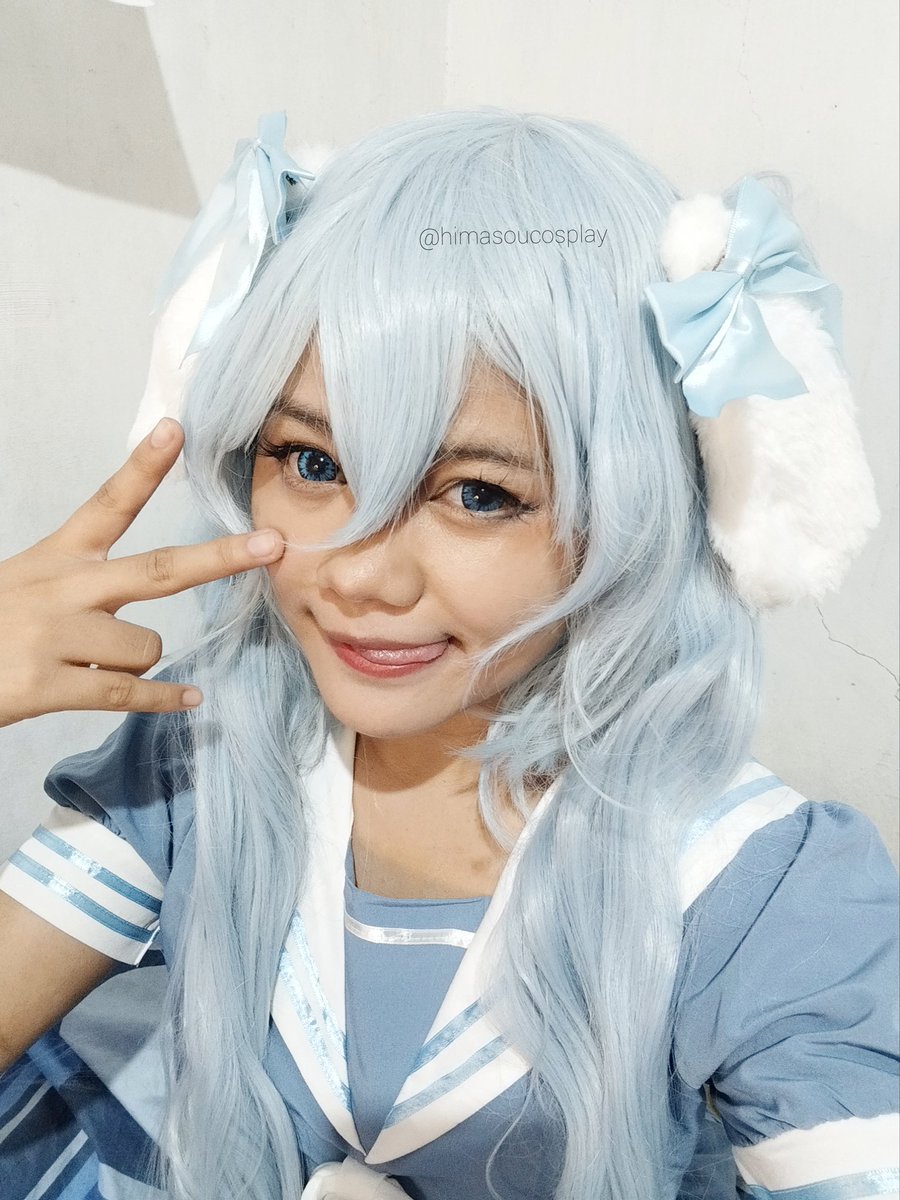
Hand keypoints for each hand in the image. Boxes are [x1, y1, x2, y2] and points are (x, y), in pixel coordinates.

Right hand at [0, 418, 283, 725]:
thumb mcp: (21, 583)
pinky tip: (189, 700)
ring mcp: (55, 636)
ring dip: (139, 662)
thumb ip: (76, 584)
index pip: (106, 502)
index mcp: (55, 557)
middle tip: (271, 544)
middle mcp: (62, 589)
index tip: (177, 428)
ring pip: (147, 648)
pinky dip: (161, 700)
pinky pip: (125, 693)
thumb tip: (139, 619)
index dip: (144, 466)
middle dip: (220, 557)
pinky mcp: (45, 685)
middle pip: (158, 569)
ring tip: (95, 664)